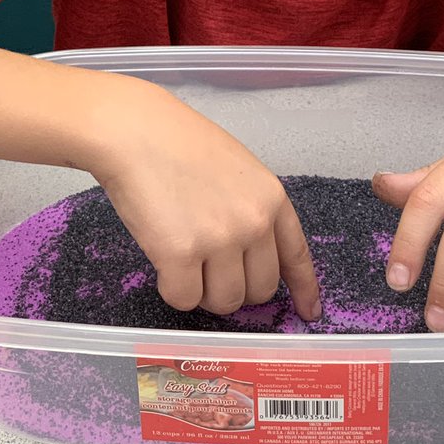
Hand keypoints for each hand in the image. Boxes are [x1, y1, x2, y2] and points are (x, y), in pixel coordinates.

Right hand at [83, 75, 321, 320]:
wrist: (136, 132)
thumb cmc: (178, 144)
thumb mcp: (237, 171)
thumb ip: (252, 210)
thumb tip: (251, 258)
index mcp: (271, 199)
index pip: (296, 256)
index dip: (303, 289)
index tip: (307, 312)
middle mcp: (254, 222)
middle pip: (259, 290)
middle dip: (235, 288)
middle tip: (208, 269)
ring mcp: (220, 239)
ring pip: (224, 301)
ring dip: (203, 292)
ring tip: (184, 259)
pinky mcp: (181, 255)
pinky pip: (184, 299)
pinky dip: (172, 288)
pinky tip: (162, 260)